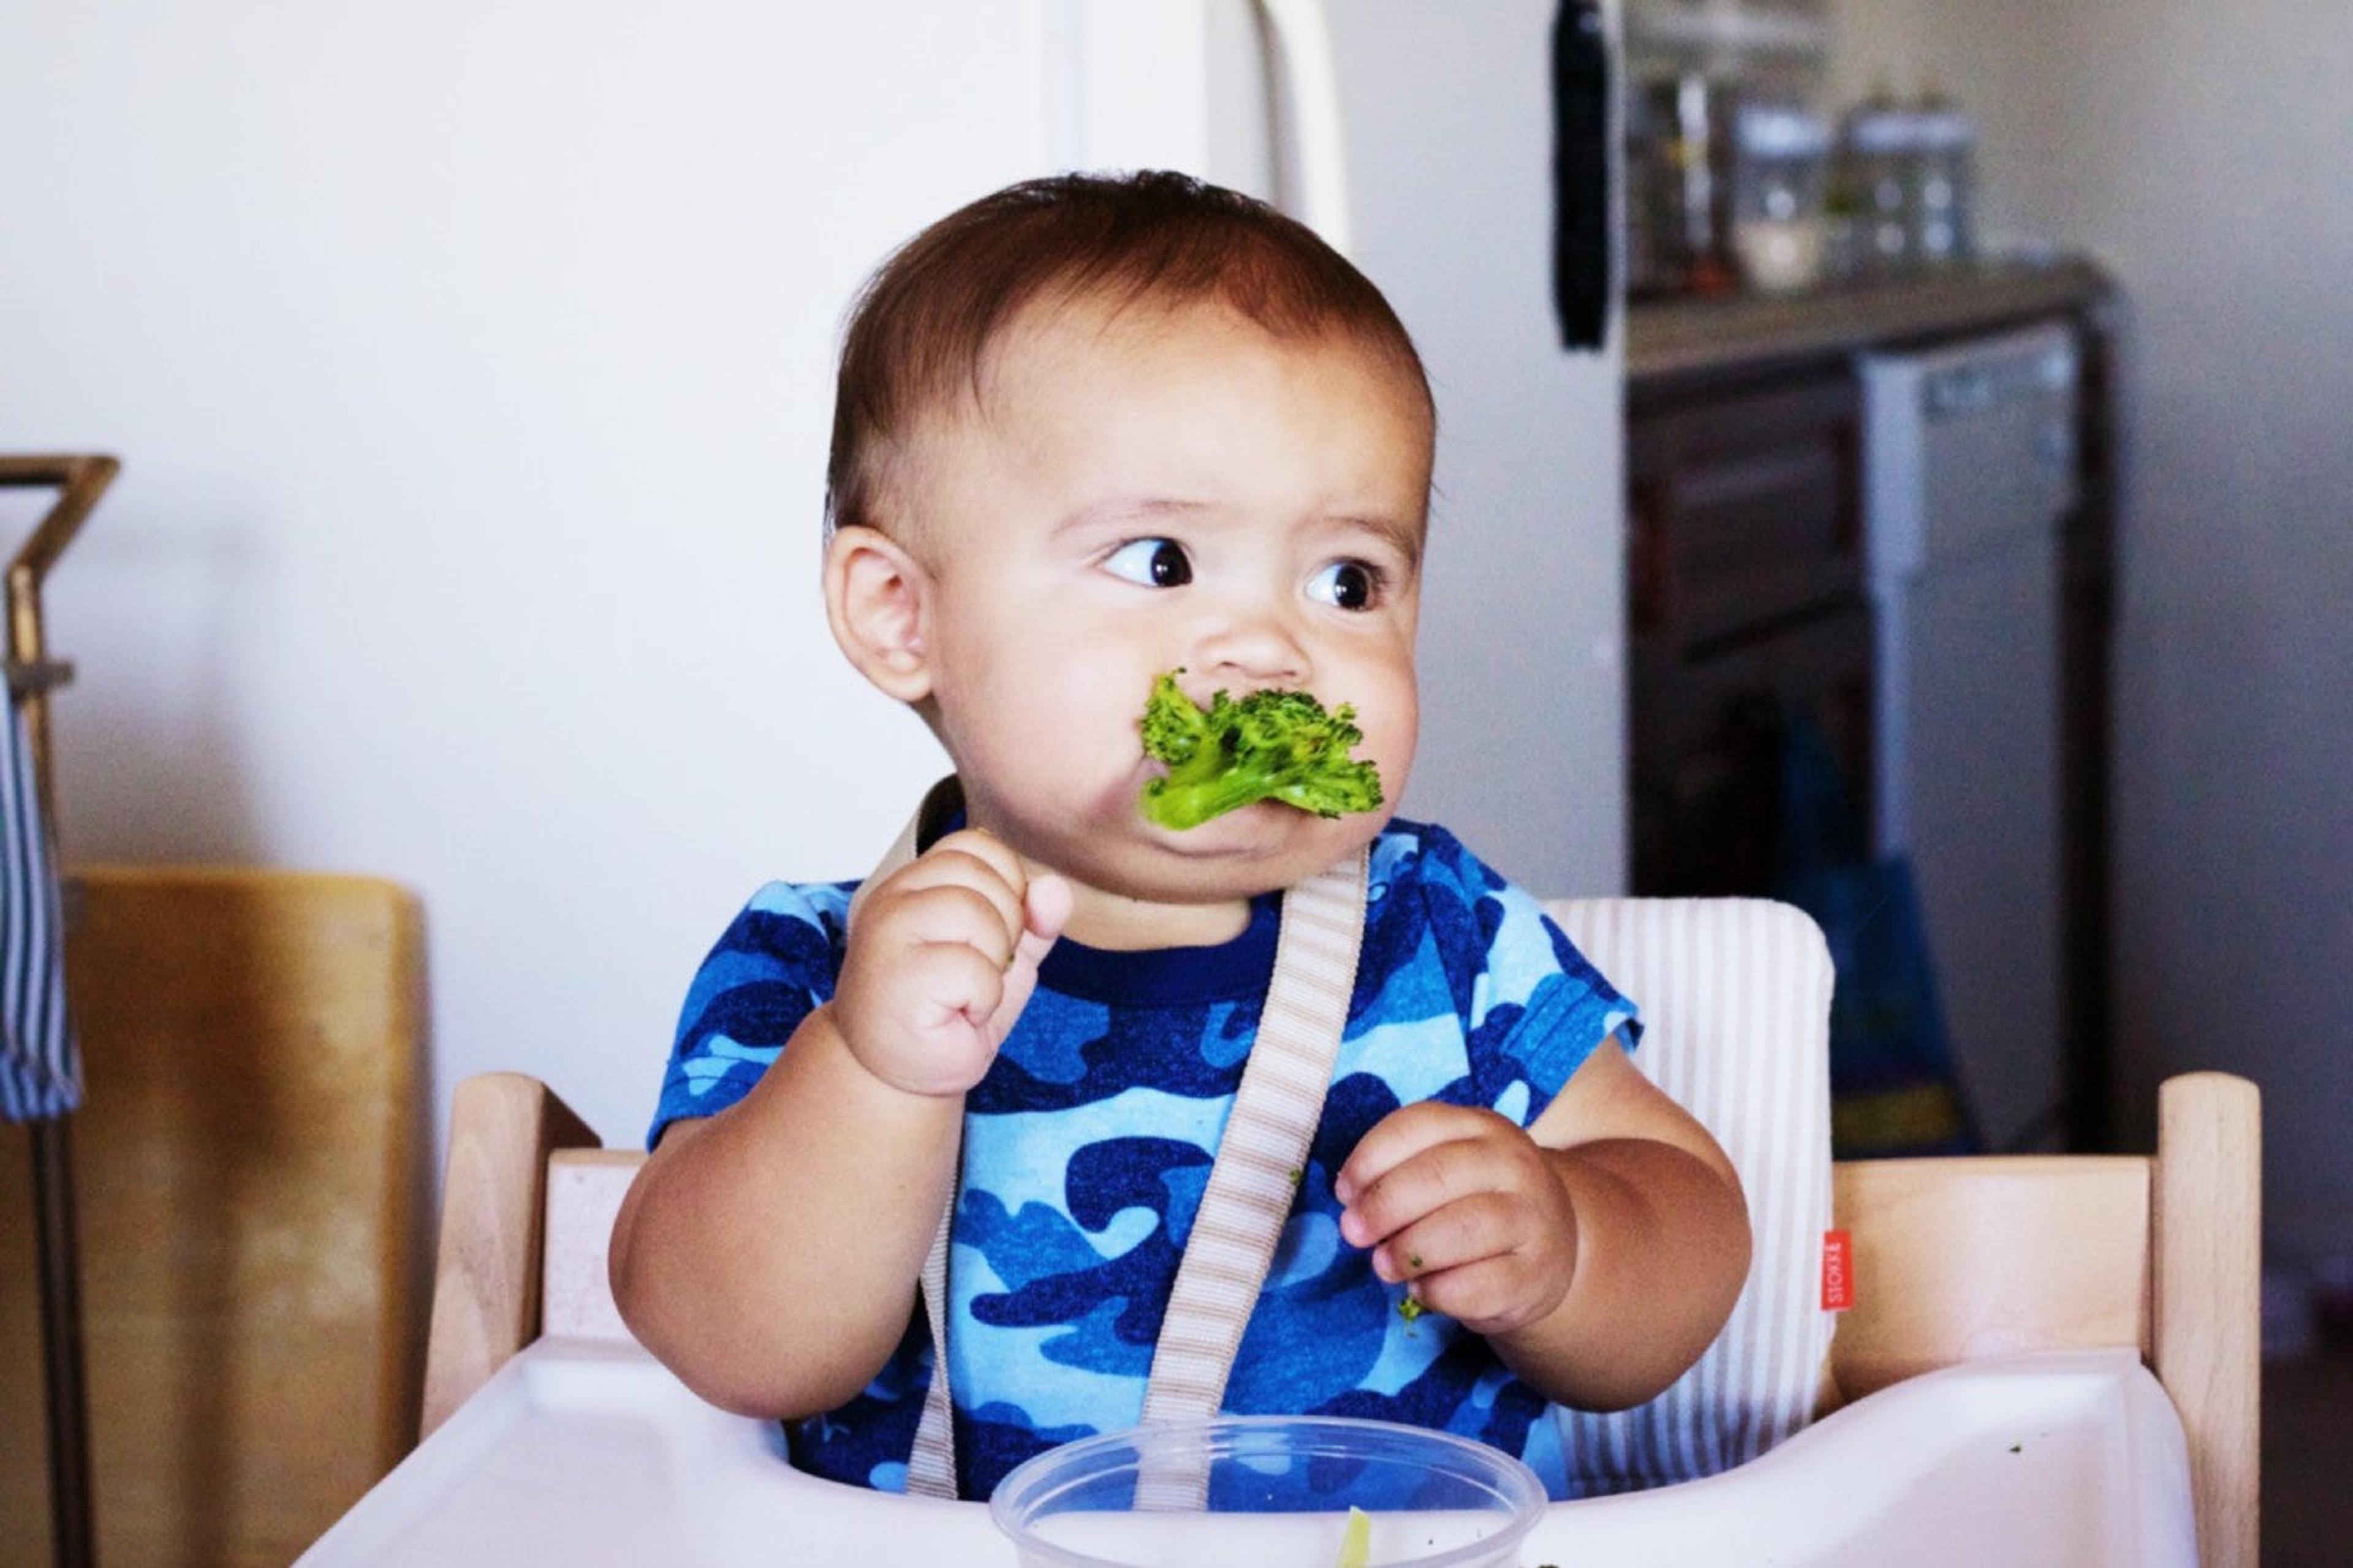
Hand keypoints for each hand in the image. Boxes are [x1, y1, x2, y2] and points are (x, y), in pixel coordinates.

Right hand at [830, 829, 1070, 1096]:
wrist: (899, 1076)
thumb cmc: (946, 1012)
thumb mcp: (1004, 956)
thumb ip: (1033, 919)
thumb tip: (1055, 888)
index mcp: (917, 881)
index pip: (978, 844)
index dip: (1007, 887)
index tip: (991, 935)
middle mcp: (894, 896)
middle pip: (982, 873)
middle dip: (1006, 928)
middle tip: (975, 972)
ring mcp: (887, 932)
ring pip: (977, 913)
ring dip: (994, 965)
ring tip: (966, 992)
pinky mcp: (895, 975)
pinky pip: (972, 968)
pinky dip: (982, 999)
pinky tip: (957, 1014)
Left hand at [1334, 1102, 1577, 1336]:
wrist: (1554, 1246)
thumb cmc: (1478, 1201)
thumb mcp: (1448, 1168)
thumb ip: (1401, 1171)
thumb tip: (1352, 1202)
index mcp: (1481, 1127)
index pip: (1418, 1126)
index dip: (1369, 1159)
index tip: (1345, 1192)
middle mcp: (1513, 1165)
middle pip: (1436, 1175)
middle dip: (1383, 1206)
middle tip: (1354, 1233)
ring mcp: (1531, 1219)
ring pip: (1460, 1229)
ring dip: (1407, 1251)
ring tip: (1383, 1265)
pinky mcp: (1535, 1274)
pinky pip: (1477, 1284)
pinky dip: (1437, 1291)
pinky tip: (1422, 1289)